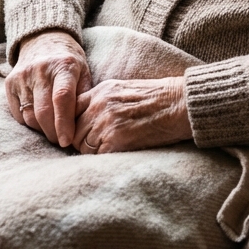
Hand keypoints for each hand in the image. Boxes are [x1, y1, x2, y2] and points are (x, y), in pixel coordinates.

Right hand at [5, 29, 91, 147]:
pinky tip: (39, 120)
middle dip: (53, 133)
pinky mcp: (10, 83)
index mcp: (63, 66)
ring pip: (29, 116)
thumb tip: (83, 125)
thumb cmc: (68, 62)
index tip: (67, 141)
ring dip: (41, 130)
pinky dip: (29, 123)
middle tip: (61, 141)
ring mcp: (22, 76)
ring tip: (52, 130)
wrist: (43, 40)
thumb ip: (84, 96)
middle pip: (43, 111)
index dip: (64, 123)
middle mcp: (40, 69)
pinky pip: (18, 114)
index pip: (61, 98)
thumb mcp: (84, 72)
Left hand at [72, 76, 191, 153]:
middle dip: (81, 140)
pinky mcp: (116, 140)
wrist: (178, 104)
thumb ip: (102, 101)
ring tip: (108, 149)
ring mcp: (106, 123)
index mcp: (100, 92)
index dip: (73, 124)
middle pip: (74, 131)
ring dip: (92, 151)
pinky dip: (103, 158)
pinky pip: (97, 156)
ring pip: (83, 146)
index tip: (80, 132)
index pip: (70, 110)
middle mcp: (99, 106)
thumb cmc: (156, 98)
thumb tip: (86, 118)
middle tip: (95, 145)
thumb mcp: (123, 90)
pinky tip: (116, 153)